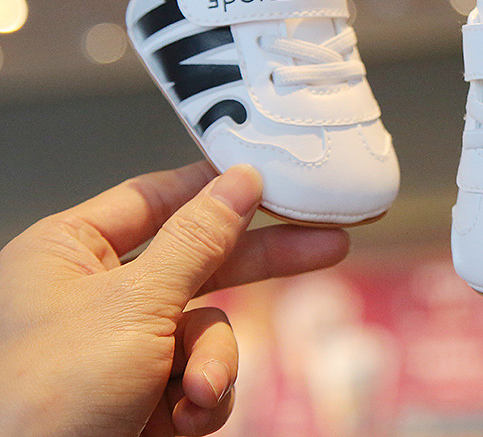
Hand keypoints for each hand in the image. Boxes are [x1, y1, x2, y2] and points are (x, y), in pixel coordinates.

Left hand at [0, 161, 349, 436]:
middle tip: (326, 244)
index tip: (270, 176)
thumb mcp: (135, 304)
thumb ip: (198, 239)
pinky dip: (200, 399)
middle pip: (199, 258)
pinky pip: (198, 375)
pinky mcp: (142, 395)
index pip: (157, 196)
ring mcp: (122, 346)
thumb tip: (241, 178)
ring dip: (213, 362)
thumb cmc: (51, 391)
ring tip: (197, 394)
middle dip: (259, 263)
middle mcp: (96, 292)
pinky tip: (183, 421)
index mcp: (71, 251)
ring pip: (205, 327)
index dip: (213, 186)